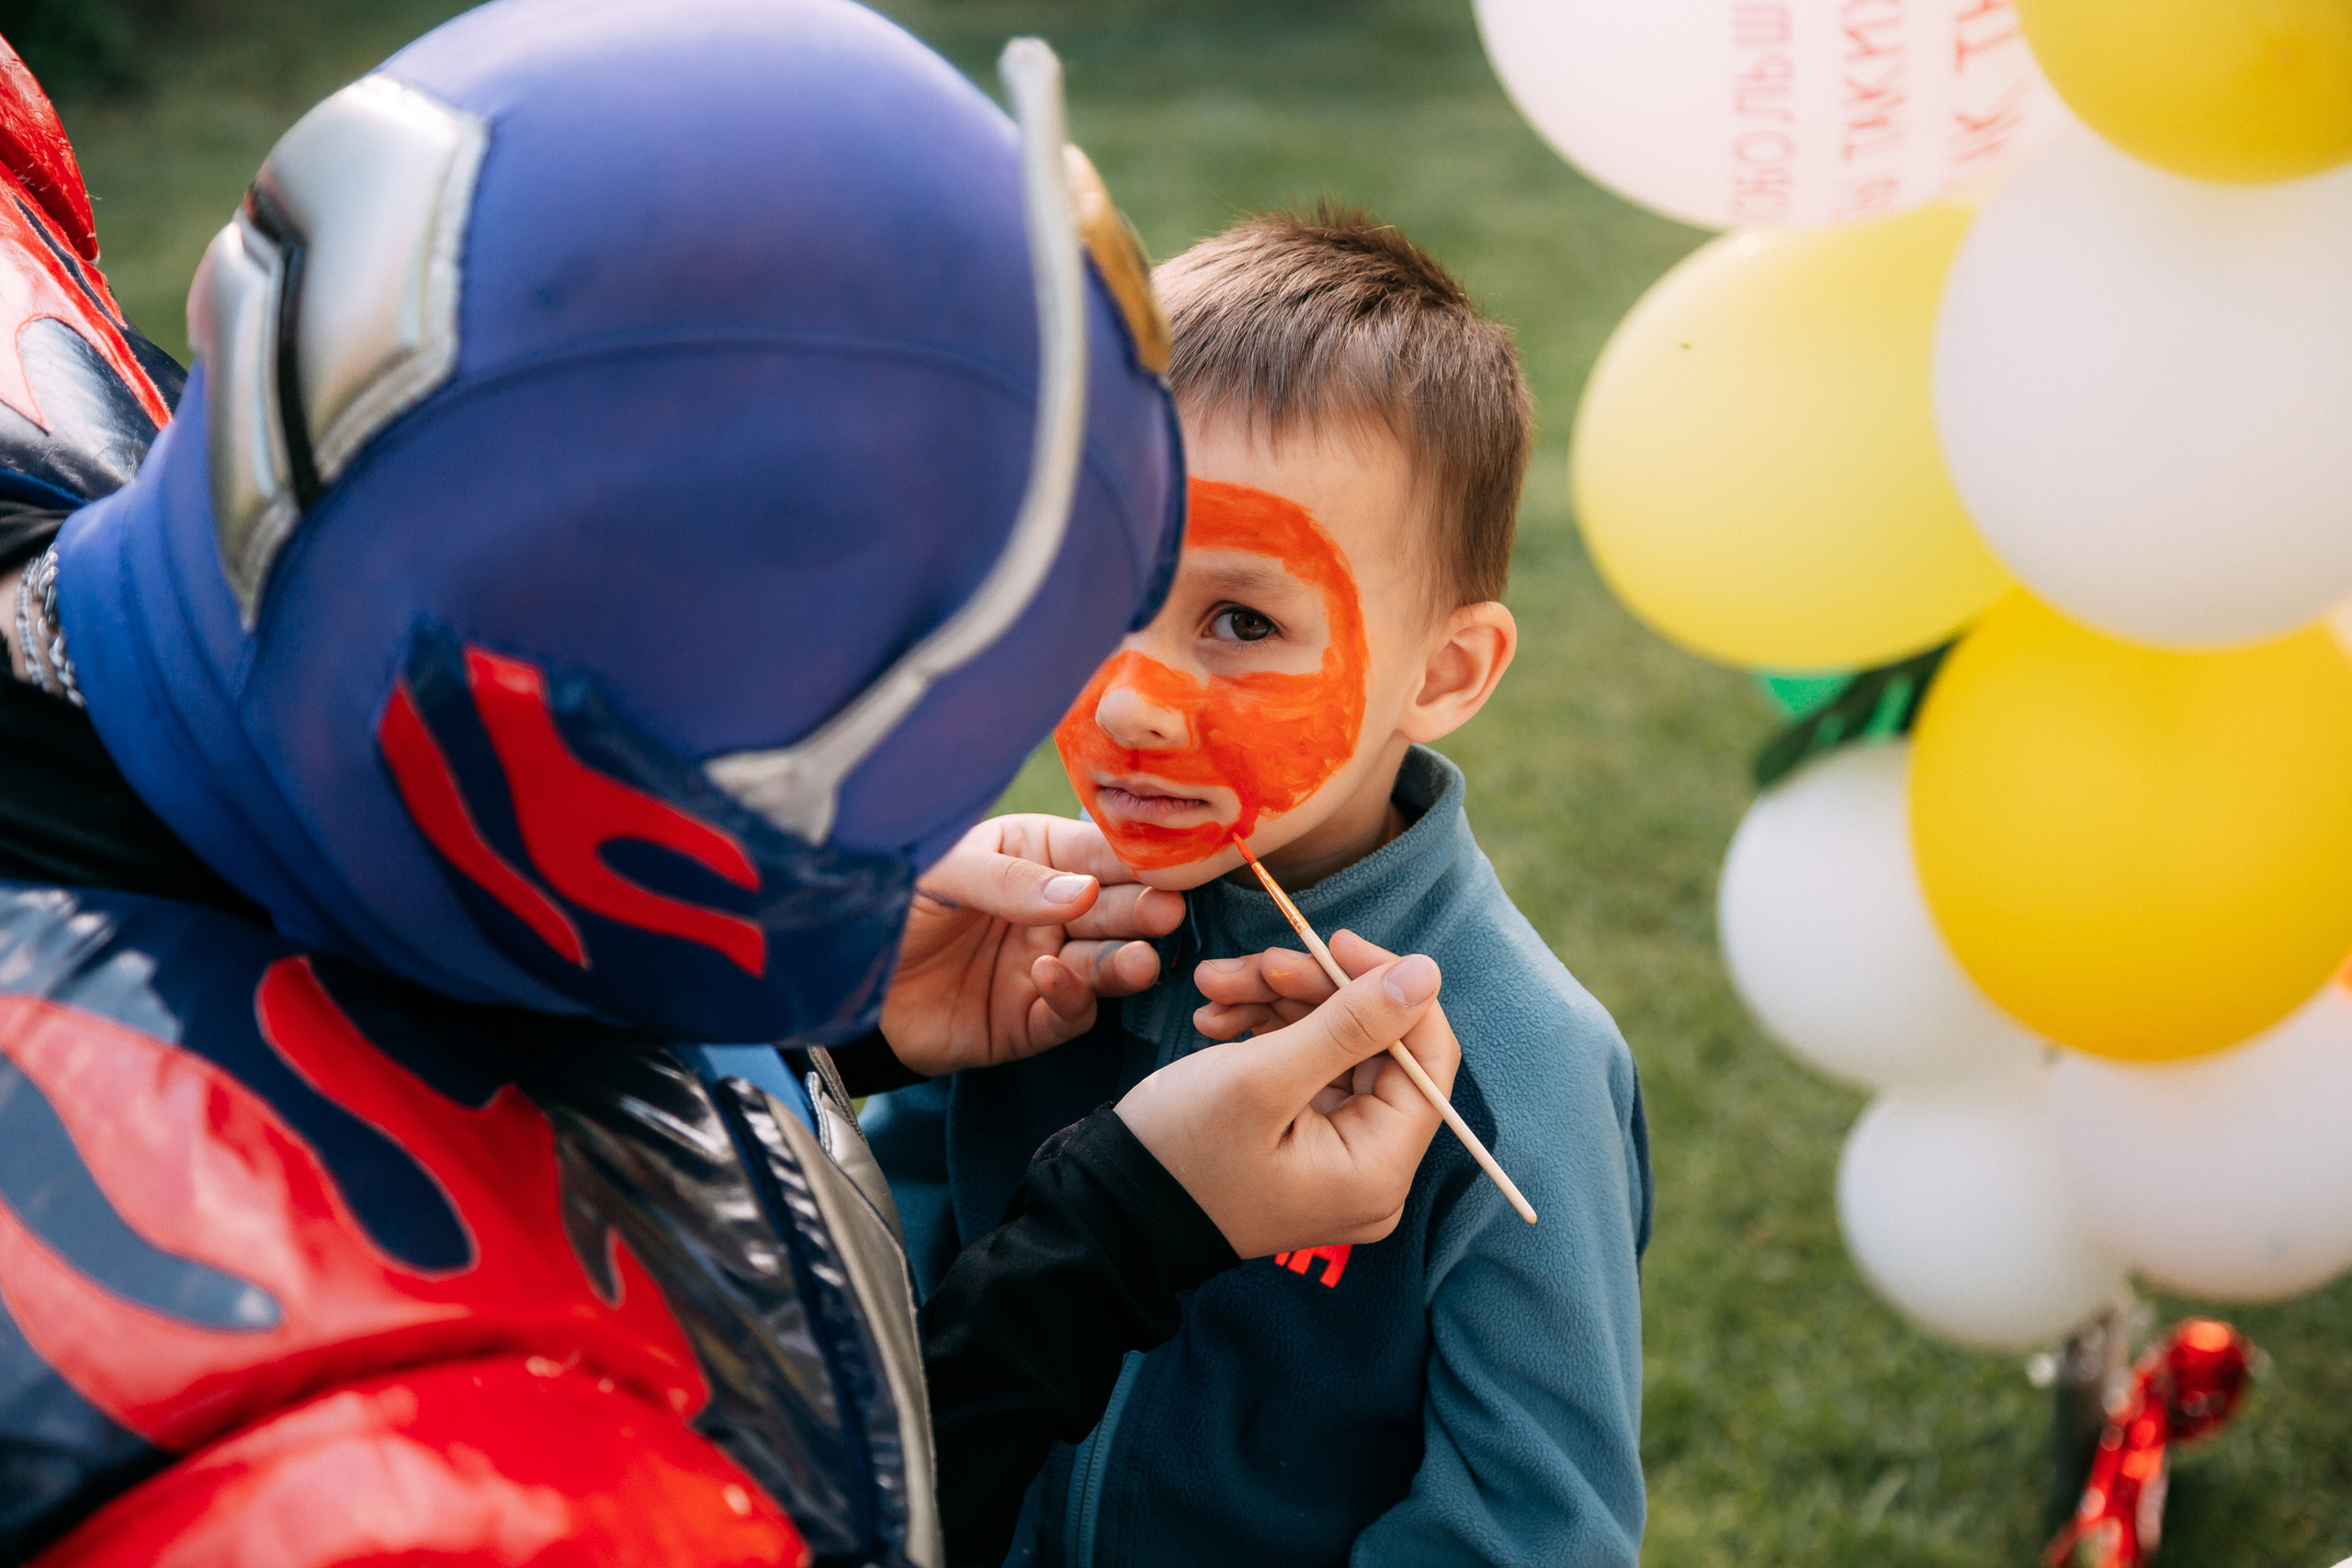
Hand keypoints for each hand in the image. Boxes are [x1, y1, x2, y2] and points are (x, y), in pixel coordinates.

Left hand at [880, 814, 1186, 1077]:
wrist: (842, 981)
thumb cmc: (888, 905)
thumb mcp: (940, 872)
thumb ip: (1007, 879)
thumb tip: (1080, 891)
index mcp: (1035, 854)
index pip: (1096, 852)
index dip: (1135, 858)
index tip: (1169, 863)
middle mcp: (1050, 909)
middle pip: (1113, 908)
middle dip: (1143, 910)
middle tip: (1166, 911)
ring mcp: (1045, 965)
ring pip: (1104, 964)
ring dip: (1126, 961)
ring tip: (1143, 959)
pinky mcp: (1029, 1021)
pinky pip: (1068, 1013)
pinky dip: (1071, 998)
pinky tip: (1055, 977)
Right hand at [1116, 931, 1457, 1257]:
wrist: (1109, 1206)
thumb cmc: (1179, 1153)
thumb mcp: (1263, 1077)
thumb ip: (1350, 1023)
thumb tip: (1427, 973)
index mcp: (1378, 1169)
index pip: (1426, 1058)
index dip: (1388, 988)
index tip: (1333, 942)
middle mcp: (1373, 1172)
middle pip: (1377, 1047)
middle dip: (1314, 992)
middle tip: (1259, 962)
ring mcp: (1339, 1159)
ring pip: (1337, 1047)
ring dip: (1281, 1004)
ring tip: (1218, 985)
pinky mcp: (1307, 1144)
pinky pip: (1309, 1069)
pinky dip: (1270, 1033)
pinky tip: (1221, 1016)